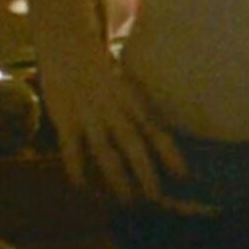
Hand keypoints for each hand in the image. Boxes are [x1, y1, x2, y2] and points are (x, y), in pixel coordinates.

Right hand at [36, 47, 187, 204]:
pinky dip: (78, 171)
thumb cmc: (103, 77)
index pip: (155, 128)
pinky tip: (85, 189)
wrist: (67, 47)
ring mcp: (88, 116)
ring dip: (117, 179)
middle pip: (133, 143)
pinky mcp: (65, 120)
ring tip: (128, 201)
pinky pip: (72, 151)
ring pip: (105, 152)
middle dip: (145, 171)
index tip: (184, 175)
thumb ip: (140, 114)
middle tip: (157, 197)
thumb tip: (161, 146)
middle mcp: (113, 109)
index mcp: (132, 101)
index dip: (169, 152)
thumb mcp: (127, 89)